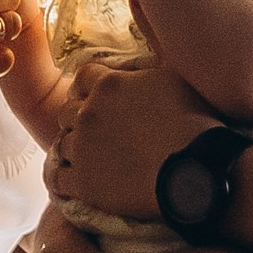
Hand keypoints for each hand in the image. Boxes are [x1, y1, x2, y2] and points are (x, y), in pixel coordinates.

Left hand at [50, 60, 216, 224]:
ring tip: (92, 159)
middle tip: (96, 132)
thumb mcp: (170, 79)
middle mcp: (89, 113)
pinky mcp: (83, 182)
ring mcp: (83, 148)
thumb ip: (142, 73)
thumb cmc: (193, 124)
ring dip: (75, 149)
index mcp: (109, 85)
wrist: (194, 171)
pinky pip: (59, 178)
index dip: (86, 88)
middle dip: (79, 119)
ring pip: (63, 143)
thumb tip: (134, 70)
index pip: (82, 77)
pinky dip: (65, 178)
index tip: (93, 98)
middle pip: (67, 111)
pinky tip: (76, 182)